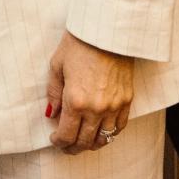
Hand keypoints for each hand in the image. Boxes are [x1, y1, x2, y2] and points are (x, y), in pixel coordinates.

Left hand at [44, 31, 134, 154]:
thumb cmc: (79, 44)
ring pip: (104, 139)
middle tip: (66, 145)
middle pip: (84, 142)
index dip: (58, 142)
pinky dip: (109, 133)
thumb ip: (53, 94)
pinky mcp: (127, 100)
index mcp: (75, 101)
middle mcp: (96, 108)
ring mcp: (114, 106)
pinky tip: (101, 130)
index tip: (55, 139)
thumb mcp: (57, 66)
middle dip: (72, 147)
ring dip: (91, 144)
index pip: (66, 135)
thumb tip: (52, 114)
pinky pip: (119, 127)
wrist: (108, 32)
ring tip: (83, 141)